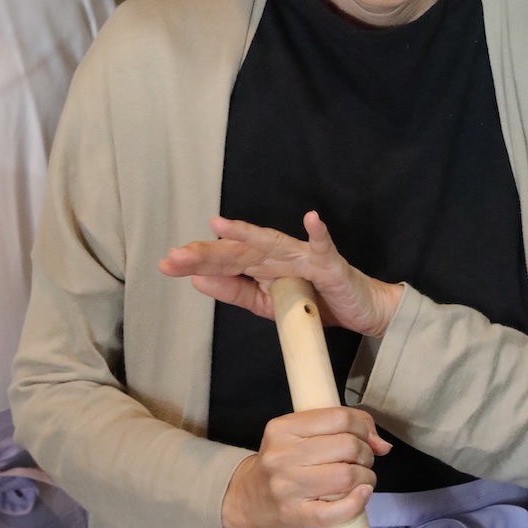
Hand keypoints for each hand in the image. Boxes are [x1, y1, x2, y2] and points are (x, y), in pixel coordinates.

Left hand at [159, 210, 402, 338]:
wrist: (360, 310)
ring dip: (249, 234)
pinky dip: (319, 232)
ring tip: (221, 225)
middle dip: (209, 253)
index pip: (225, 264)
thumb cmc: (316, 301)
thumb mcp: (268, 304)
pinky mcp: (331, 263)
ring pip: (273, 244)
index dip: (197, 263)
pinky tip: (311, 218)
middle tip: (177, 254)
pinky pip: (324, 246)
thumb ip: (236, 292)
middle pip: (240, 252)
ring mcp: (304, 256)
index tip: (167, 264)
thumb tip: (198, 281)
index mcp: (262, 267)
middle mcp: (278, 256)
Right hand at [221, 406, 389, 527]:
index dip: (363, 428)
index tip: (366, 439)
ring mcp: (287, 487)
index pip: (339, 417)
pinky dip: (358, 502)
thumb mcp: (300, 435)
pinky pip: (337, 510)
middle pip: (347, 445)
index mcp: (283, 428)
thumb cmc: (281, 464)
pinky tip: (361, 495)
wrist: (246, 499)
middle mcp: (282, 455)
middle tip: (362, 462)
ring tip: (361, 480)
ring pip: (346, 475)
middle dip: (366, 454)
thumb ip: (341, 428)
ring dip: (366, 478)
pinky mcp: (295, 514)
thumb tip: (382, 444)